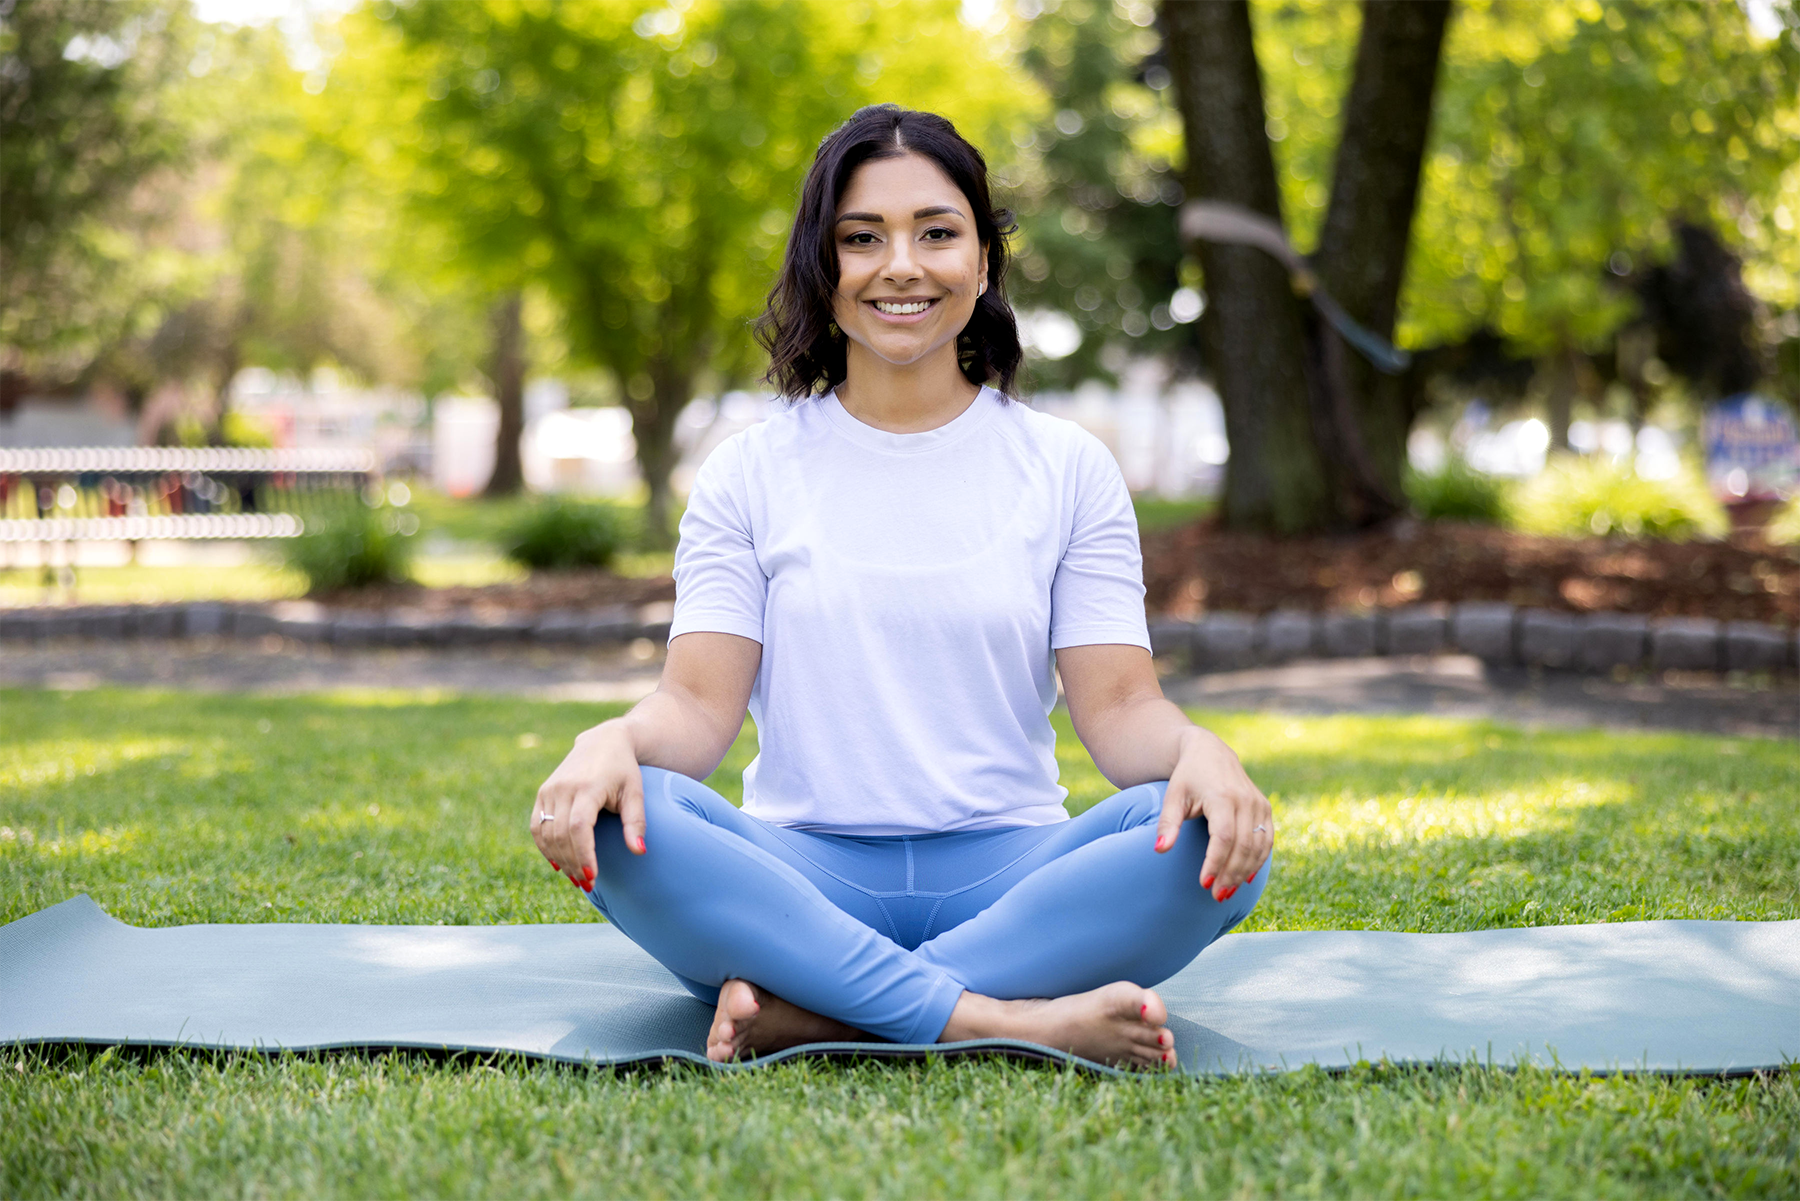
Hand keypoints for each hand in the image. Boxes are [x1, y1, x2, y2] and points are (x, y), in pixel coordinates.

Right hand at [530, 720, 646, 892]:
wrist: (603, 741)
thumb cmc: (624, 770)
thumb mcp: (635, 792)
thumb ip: (636, 822)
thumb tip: (640, 852)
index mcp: (588, 786)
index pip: (579, 827)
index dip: (583, 854)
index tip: (593, 877)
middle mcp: (564, 787)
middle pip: (561, 835)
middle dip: (573, 863)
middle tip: (587, 885)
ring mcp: (549, 789)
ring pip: (546, 834)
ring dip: (559, 859)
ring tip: (576, 878)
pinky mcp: (542, 792)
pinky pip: (537, 826)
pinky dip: (545, 847)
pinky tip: (558, 863)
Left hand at [1153, 726, 1272, 900]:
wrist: (1210, 752)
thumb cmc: (1187, 777)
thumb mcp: (1173, 796)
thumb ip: (1168, 823)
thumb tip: (1159, 851)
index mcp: (1222, 796)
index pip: (1224, 837)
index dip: (1215, 863)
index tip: (1203, 884)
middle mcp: (1245, 800)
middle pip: (1243, 846)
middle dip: (1230, 874)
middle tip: (1217, 896)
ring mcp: (1259, 804)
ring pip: (1258, 846)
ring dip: (1244, 872)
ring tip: (1227, 892)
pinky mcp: (1265, 808)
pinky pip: (1267, 840)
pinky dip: (1258, 861)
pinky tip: (1245, 878)